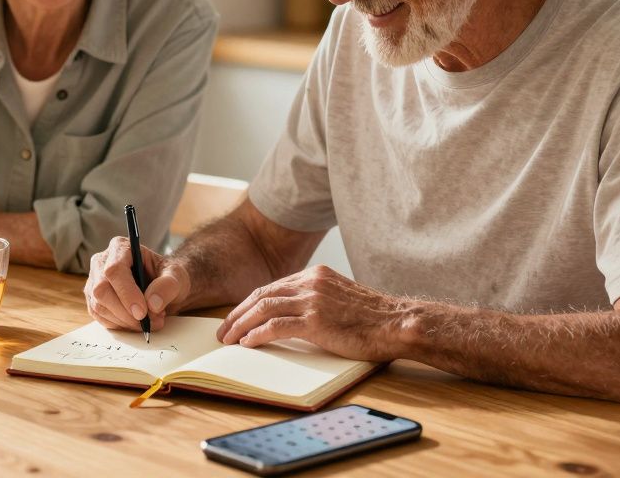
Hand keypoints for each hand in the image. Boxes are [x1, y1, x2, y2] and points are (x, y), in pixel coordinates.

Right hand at [84, 237, 190, 331]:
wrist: (163, 288)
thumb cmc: (167, 276)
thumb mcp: (176, 276)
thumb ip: (167, 286)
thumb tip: (152, 303)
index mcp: (121, 247)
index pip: (114, 270)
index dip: (126, 293)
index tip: (142, 312)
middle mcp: (102, 262)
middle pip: (101, 290)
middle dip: (125, 312)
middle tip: (149, 322)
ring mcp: (95, 282)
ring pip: (99, 307)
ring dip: (125, 321)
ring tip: (149, 320)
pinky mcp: (94, 300)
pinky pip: (100, 318)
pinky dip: (120, 325)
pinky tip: (136, 322)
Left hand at [216, 265, 406, 361]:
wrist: (396, 323)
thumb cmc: (372, 318)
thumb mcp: (339, 298)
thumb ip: (316, 300)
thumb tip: (291, 317)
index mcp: (315, 275)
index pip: (272, 287)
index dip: (249, 304)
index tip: (236, 318)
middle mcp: (311, 282)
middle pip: (262, 295)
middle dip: (237, 314)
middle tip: (223, 331)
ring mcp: (313, 300)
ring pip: (264, 308)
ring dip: (241, 325)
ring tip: (228, 340)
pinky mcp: (316, 320)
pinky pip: (276, 326)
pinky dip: (258, 335)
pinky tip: (247, 344)